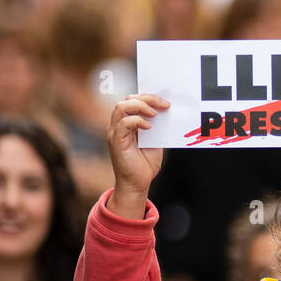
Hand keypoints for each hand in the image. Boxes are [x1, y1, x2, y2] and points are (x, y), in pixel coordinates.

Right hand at [106, 95, 168, 216]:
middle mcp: (118, 125)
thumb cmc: (145, 164)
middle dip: (146, 98)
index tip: (165, 102)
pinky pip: (123, 123)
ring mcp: (115, 133)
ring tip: (154, 114)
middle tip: (163, 105)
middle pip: (127, 100)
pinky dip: (137, 121)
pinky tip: (149, 127)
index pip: (132, 100)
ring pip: (121, 107)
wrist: (138, 183)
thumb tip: (165, 110)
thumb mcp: (155, 140)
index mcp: (126, 123)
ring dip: (140, 106)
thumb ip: (156, 125)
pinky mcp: (116, 142)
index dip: (148, 97)